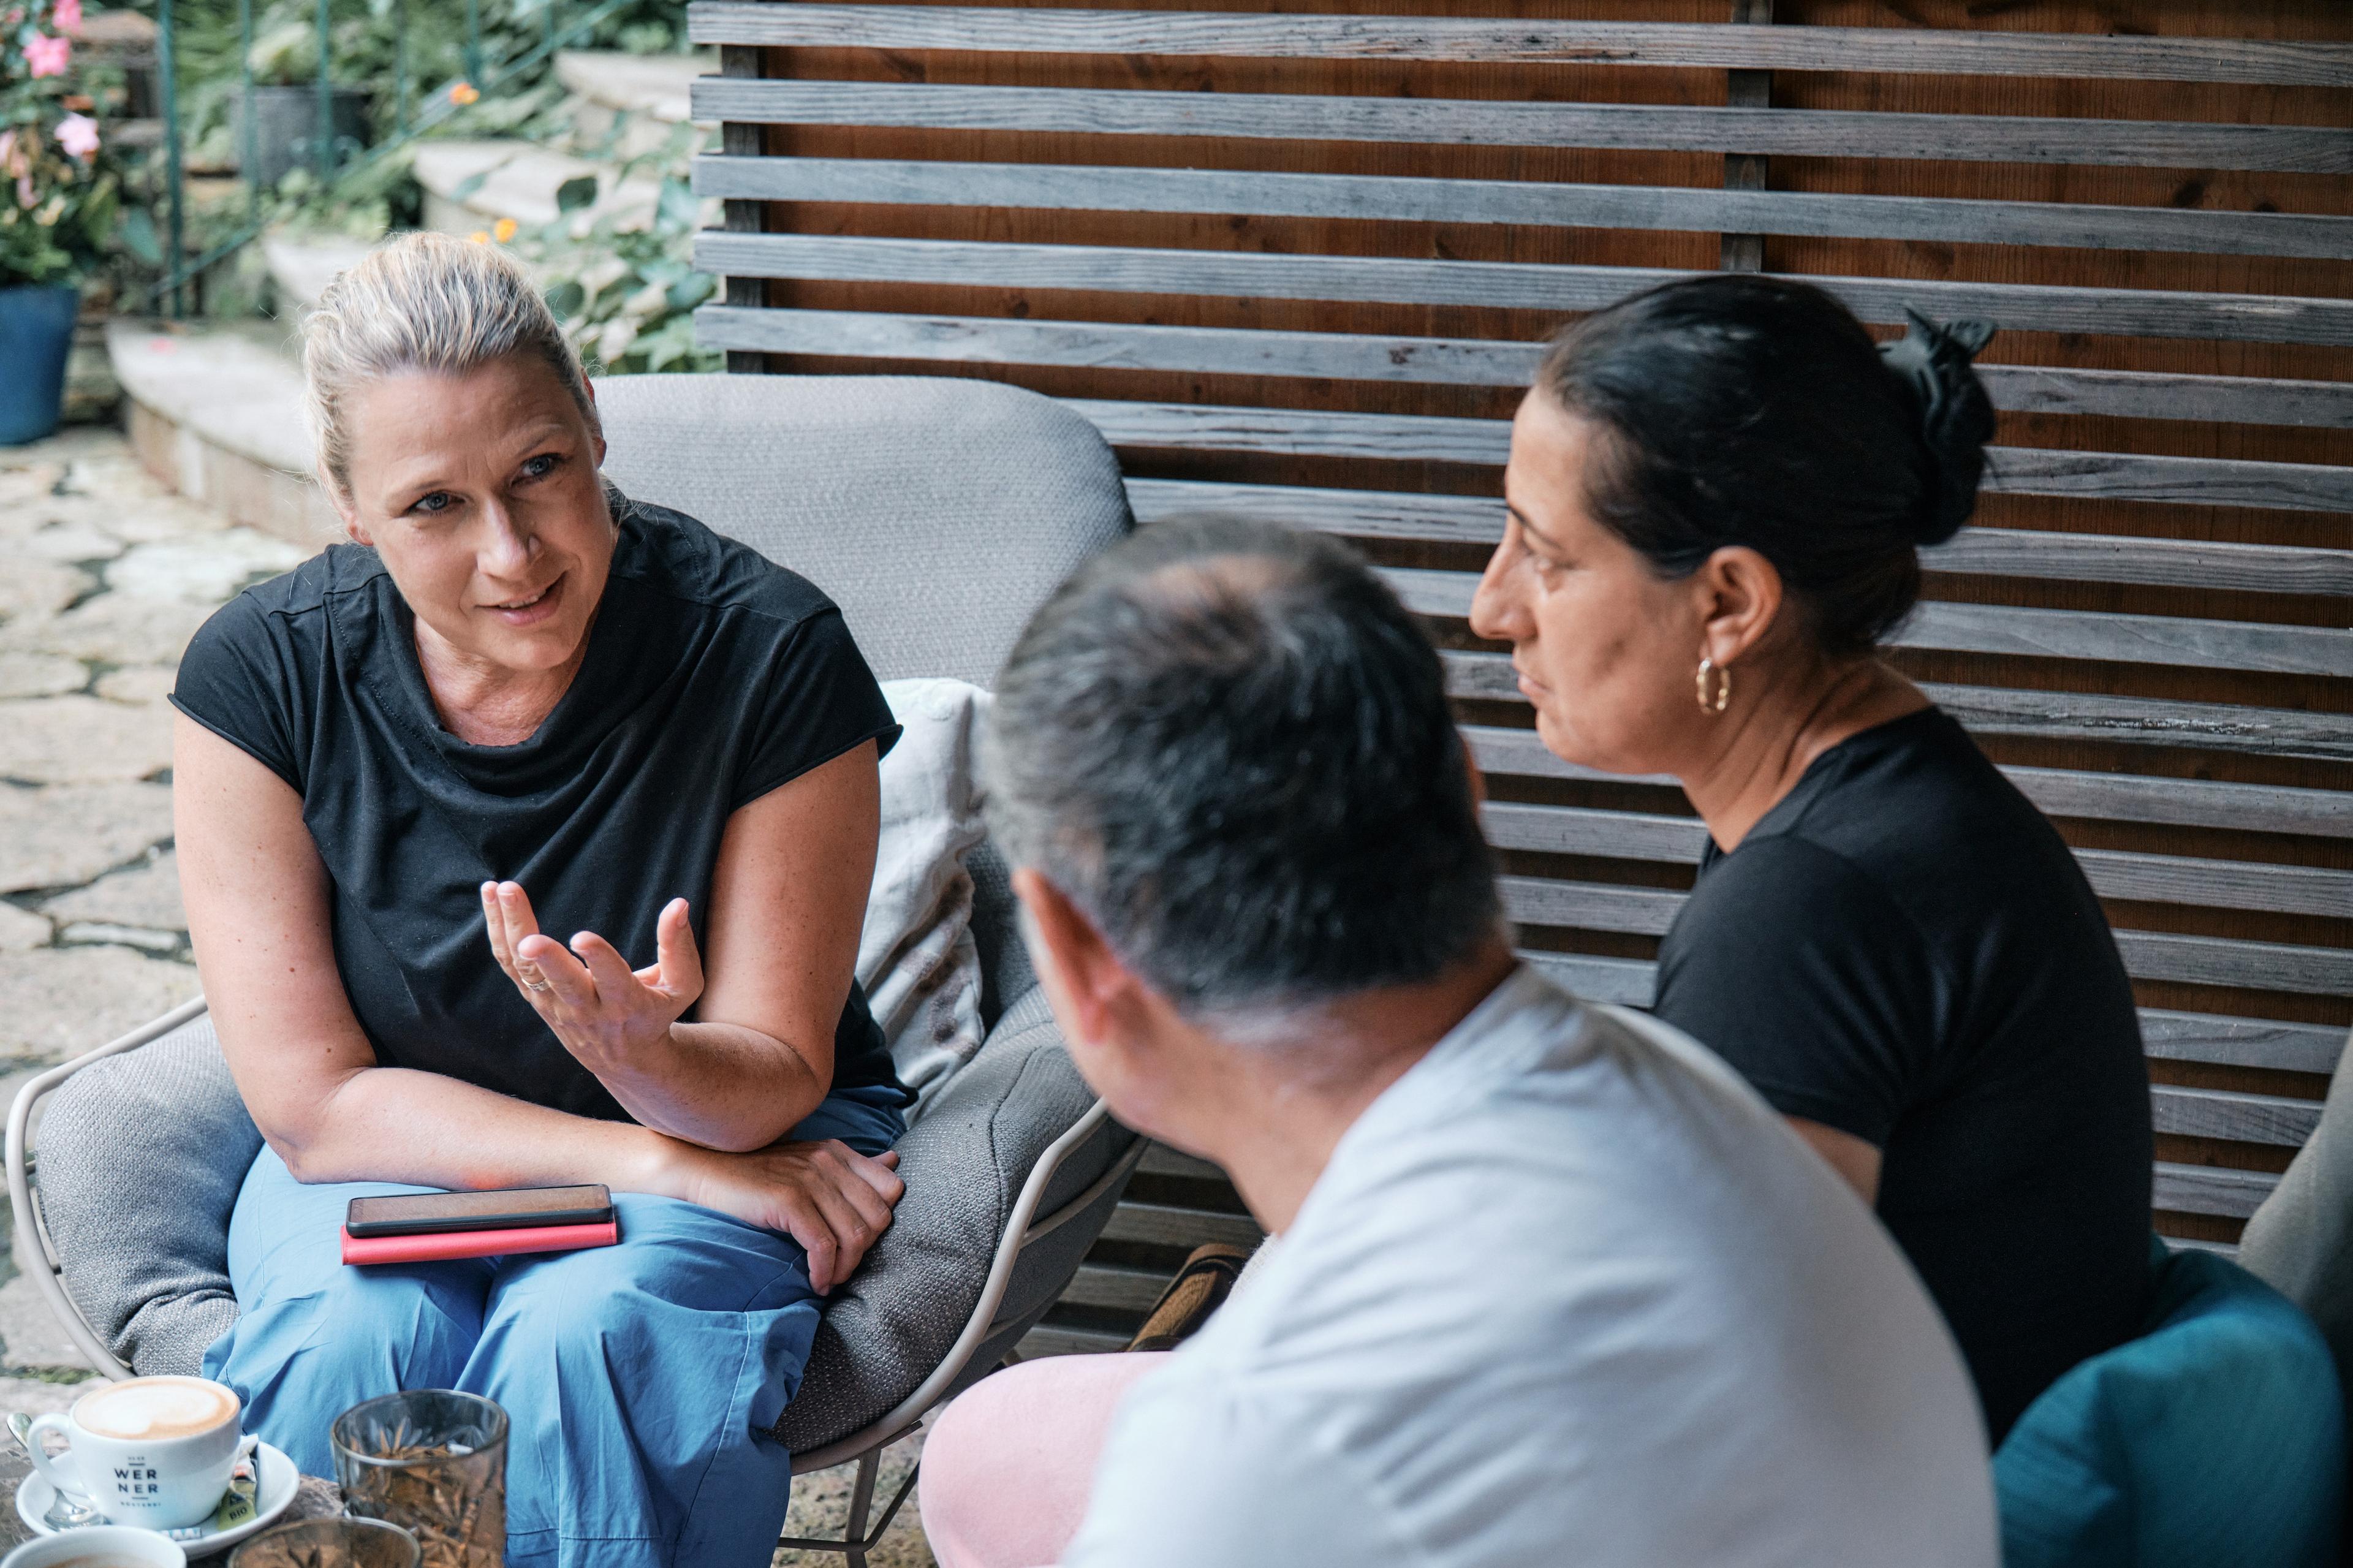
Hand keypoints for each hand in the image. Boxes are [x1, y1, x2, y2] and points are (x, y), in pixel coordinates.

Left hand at [483, 881, 700, 1073]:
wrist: (622, 1059)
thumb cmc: (657, 1013)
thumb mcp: (683, 986)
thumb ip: (679, 947)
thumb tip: (678, 903)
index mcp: (626, 1003)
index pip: (612, 980)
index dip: (598, 960)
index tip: (582, 938)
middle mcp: (586, 1008)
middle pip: (560, 983)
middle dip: (544, 958)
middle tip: (529, 938)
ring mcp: (554, 1005)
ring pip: (525, 969)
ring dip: (511, 928)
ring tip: (501, 888)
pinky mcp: (535, 996)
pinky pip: (509, 963)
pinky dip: (497, 929)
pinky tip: (490, 893)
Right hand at [673, 1138, 906, 1293]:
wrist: (707, 1172)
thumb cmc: (759, 1175)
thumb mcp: (810, 1163)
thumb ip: (853, 1166)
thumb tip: (894, 1161)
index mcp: (839, 1153)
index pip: (892, 1188)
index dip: (882, 1223)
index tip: (860, 1244)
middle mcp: (830, 1162)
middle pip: (879, 1217)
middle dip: (866, 1252)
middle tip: (844, 1269)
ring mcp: (810, 1180)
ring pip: (856, 1236)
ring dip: (846, 1268)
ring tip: (829, 1279)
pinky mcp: (789, 1201)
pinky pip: (824, 1247)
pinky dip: (824, 1272)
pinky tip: (815, 1282)